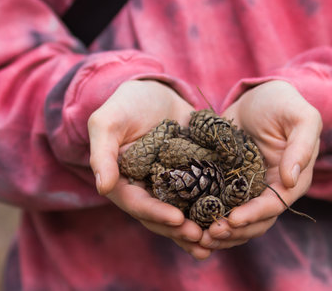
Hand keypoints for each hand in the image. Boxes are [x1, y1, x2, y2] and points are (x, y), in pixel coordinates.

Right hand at [88, 80, 210, 259]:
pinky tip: (229, 220)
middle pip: (161, 216)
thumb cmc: (127, 104)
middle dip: (180, 229)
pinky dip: (211, 209)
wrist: (156, 92)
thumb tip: (102, 187)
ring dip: (197, 229)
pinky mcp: (192, 176)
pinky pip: (201, 196)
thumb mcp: (108, 122)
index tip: (177, 220)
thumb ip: (103, 153)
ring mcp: (171, 184)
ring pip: (182, 212)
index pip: (138, 203)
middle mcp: (147, 188)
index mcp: (124, 182)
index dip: (156, 214)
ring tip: (215, 240)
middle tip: (200, 238)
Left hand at [200, 80, 321, 249]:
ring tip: (197, 235)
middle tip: (208, 235)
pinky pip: (220, 204)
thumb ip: (302, 145)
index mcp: (292, 179)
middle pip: (255, 221)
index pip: (275, 205)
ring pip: (237, 219)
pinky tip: (189, 221)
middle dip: (234, 231)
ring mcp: (248, 188)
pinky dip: (208, 216)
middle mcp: (271, 189)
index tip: (232, 220)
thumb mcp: (301, 117)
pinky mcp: (228, 182)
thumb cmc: (282, 103)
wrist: (257, 96)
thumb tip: (291, 179)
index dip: (254, 215)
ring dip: (220, 231)